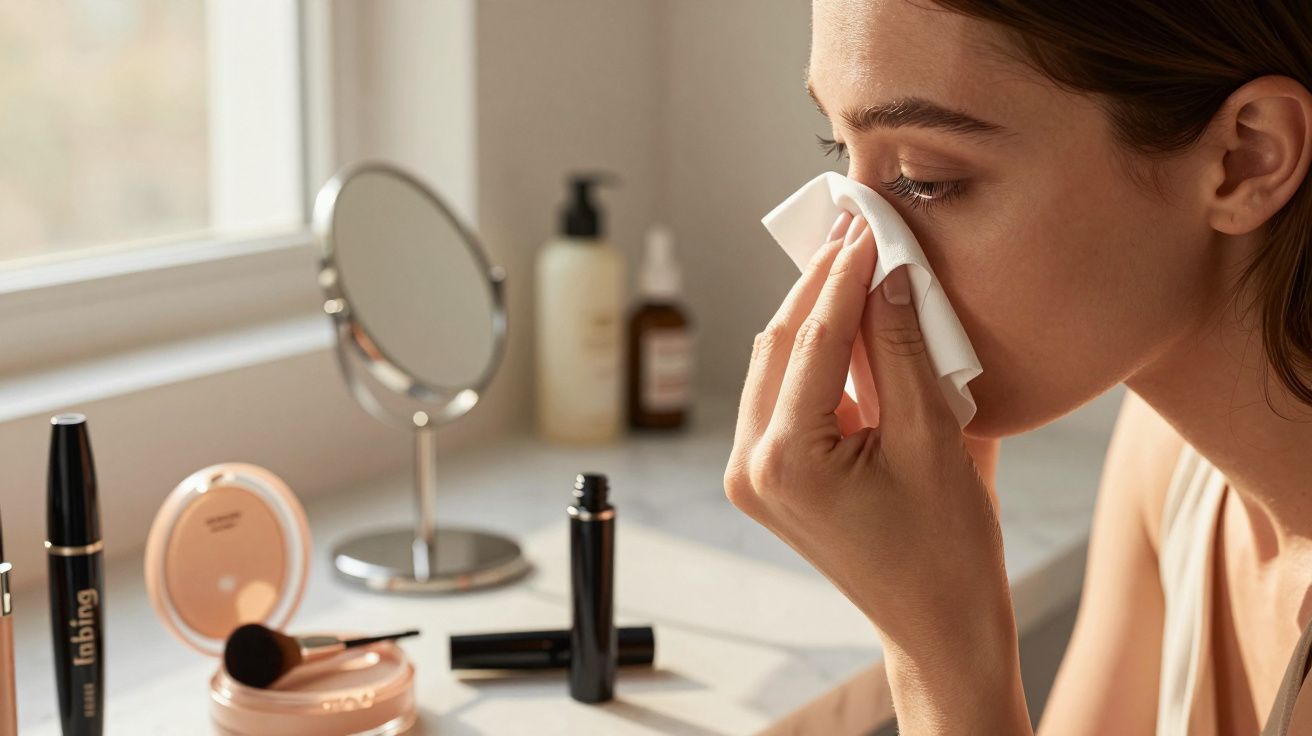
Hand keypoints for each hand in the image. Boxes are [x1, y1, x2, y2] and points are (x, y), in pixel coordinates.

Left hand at [724, 212, 1026, 729]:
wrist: (936, 623)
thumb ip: (905, 351)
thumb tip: (889, 275)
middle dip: (821, 286)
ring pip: (775, 364)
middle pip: (781, 345)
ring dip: (815, 317)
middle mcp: (750, 466)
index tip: (867, 224)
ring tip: (855, 264)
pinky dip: (814, 356)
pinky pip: (782, 395)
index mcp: (786, 461)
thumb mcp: (934, 439)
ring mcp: (749, 474)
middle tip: (856, 230)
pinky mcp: (764, 476)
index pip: (814, 340)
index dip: (845, 275)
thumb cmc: (947, 549)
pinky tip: (848, 322)